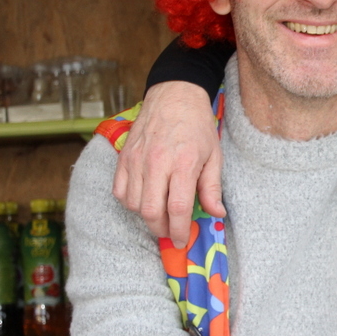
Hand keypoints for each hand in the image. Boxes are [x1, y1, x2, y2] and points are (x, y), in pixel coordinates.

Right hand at [112, 81, 223, 246]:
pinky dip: (129, 202)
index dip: (178, 230)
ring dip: (146, 217)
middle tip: (170, 232)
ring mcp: (137, 160)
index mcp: (183, 163)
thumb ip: (212, 187)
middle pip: (150, 211)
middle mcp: (157, 162)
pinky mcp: (124, 157)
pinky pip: (119, 191)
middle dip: (161, 229)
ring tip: (159, 215)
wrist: (174, 95)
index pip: (176, 208)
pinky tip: (143, 200)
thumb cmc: (197, 125)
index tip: (181, 240)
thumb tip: (217, 214)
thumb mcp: (214, 155)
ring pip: (133, 204)